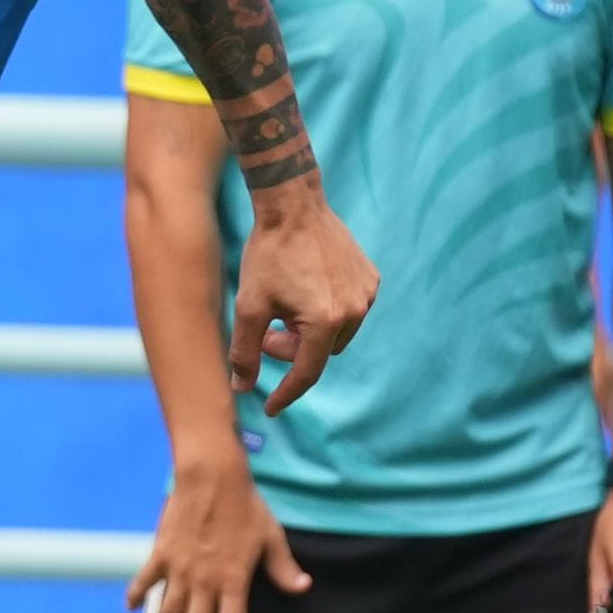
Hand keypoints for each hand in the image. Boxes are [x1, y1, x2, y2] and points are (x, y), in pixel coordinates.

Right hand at [129, 446, 303, 612]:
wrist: (212, 476)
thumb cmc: (246, 506)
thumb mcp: (271, 537)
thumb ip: (283, 568)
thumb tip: (303, 588)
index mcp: (233, 581)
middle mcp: (204, 581)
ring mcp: (179, 569)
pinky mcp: (161, 554)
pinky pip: (145, 580)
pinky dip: (136, 595)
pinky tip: (131, 610)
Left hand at [227, 187, 375, 414]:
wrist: (294, 204)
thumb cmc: (269, 254)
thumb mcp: (249, 306)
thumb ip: (245, 351)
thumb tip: (241, 388)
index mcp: (326, 321)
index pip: (306, 373)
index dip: (286, 393)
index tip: (270, 407)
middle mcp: (354, 311)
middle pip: (320, 354)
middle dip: (292, 351)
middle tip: (267, 333)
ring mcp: (367, 294)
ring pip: (335, 335)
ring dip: (310, 332)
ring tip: (287, 308)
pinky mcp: (370, 279)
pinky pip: (349, 311)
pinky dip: (328, 312)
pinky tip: (307, 291)